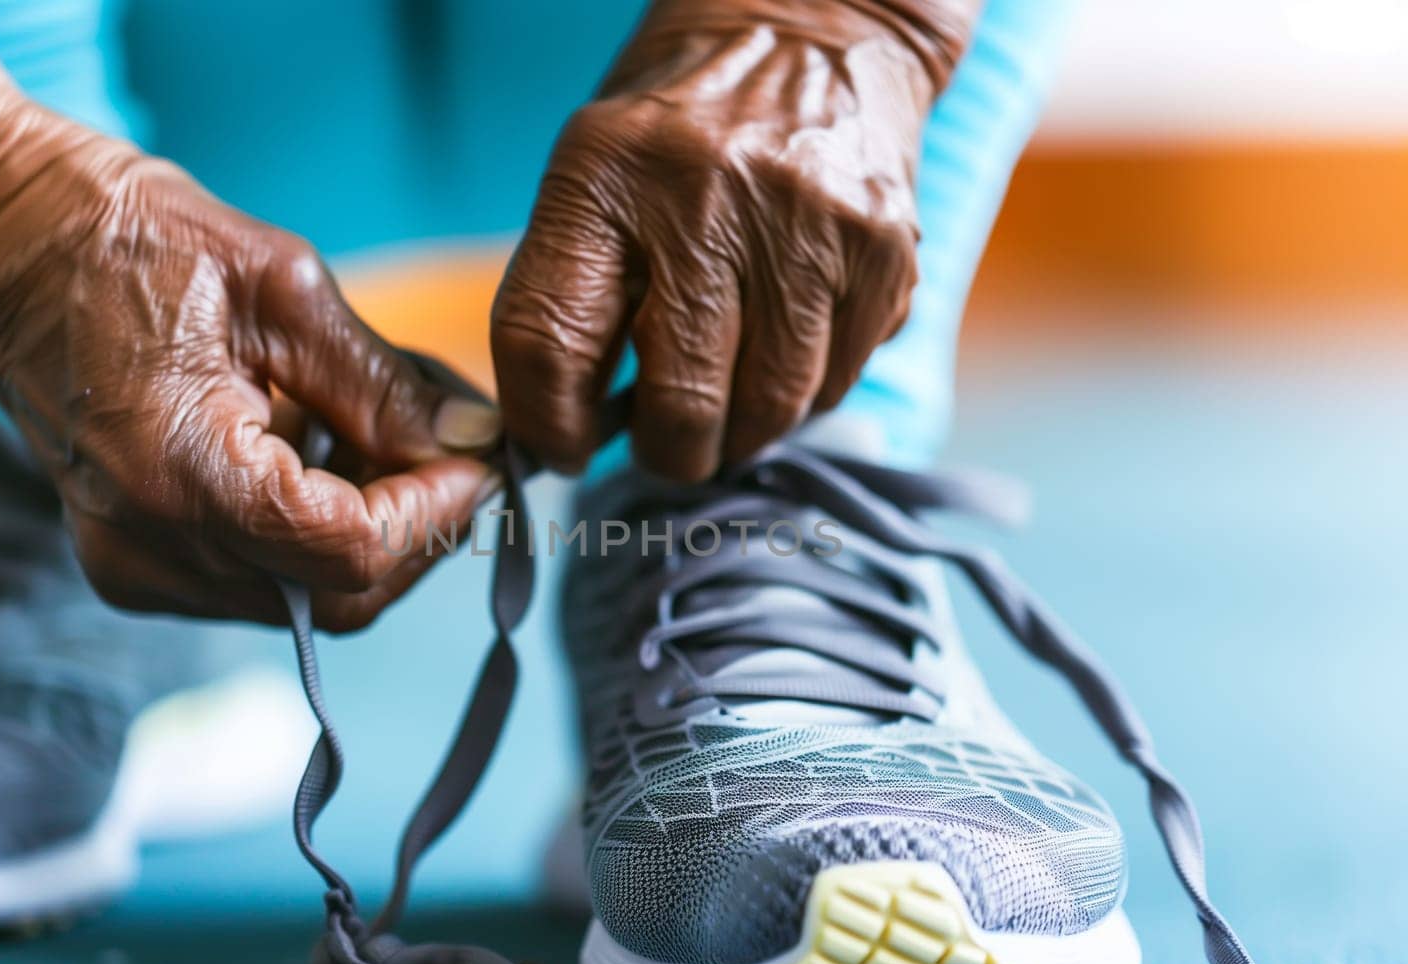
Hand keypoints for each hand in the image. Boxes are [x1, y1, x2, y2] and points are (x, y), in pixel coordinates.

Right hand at [0, 105, 502, 629]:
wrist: (1, 251)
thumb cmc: (130, 240)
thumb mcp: (282, 287)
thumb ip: (382, 383)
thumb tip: (473, 441)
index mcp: (179, 473)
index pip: (353, 551)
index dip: (437, 512)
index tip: (484, 455)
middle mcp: (151, 548)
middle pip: (341, 597)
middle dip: (420, 530)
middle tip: (455, 447)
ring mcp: (137, 569)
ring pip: (310, 599)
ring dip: (375, 529)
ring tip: (382, 430)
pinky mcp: (137, 567)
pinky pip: (265, 582)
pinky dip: (319, 533)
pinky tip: (324, 451)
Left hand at [492, 0, 973, 480]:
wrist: (816, 25)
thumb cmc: (681, 126)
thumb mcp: (595, 176)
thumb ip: (571, 295)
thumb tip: (566, 435)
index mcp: (605, 176)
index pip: (550, 343)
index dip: (550, 426)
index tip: (564, 448)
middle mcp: (706, 197)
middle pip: (681, 402)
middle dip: (668, 450)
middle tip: (666, 441)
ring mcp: (806, 224)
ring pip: (771, 408)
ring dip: (742, 430)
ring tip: (728, 396)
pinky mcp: (884, 248)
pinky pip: (838, 380)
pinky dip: (805, 391)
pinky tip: (787, 342)